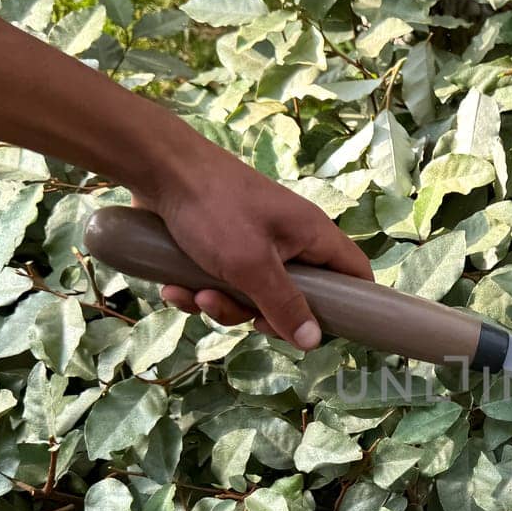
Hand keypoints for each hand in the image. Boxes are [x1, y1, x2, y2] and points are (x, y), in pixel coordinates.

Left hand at [136, 136, 371, 348]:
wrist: (157, 169)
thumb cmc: (213, 208)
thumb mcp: (250, 265)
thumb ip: (284, 305)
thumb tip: (314, 342)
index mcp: (312, 235)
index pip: (354, 272)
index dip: (349, 304)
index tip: (320, 329)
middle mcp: (289, 240)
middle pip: (295, 297)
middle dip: (260, 312)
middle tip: (239, 311)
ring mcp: (255, 244)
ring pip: (252, 296)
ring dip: (222, 304)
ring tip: (196, 293)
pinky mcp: (221, 248)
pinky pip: (223, 284)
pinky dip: (200, 291)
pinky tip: (176, 287)